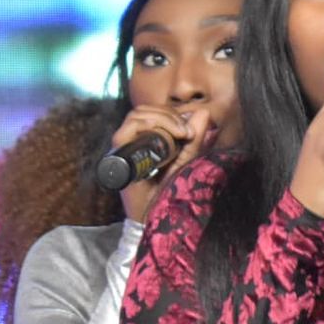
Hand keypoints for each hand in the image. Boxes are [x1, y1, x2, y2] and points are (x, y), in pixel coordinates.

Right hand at [112, 103, 213, 222]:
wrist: (156, 212)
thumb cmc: (169, 189)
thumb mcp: (187, 159)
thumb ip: (195, 138)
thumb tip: (203, 111)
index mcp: (147, 138)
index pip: (153, 112)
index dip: (172, 114)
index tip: (191, 129)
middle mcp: (133, 140)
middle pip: (144, 110)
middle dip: (169, 115)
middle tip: (187, 132)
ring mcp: (125, 147)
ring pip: (136, 116)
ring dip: (162, 119)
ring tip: (181, 134)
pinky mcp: (119, 156)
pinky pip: (126, 130)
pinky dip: (147, 126)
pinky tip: (167, 139)